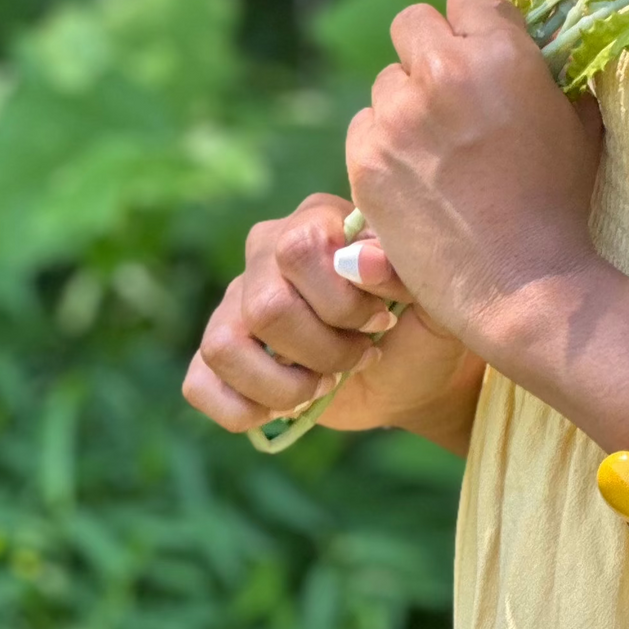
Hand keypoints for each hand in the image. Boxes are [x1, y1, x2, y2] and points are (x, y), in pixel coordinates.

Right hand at [182, 191, 478, 433]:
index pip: (299, 248)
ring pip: (224, 345)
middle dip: (321, 350)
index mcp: (316, 220)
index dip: (341, 300)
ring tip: (324, 386)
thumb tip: (360, 262)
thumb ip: (402, 268)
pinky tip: (286, 407)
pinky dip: (242, 409)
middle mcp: (266, 251)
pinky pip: (198, 381)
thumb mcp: (430, 293)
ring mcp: (235, 303)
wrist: (410, 372)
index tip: (381, 322)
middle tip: (359, 358)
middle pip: (265, 306)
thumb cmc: (420, 321)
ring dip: (283, 385)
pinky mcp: (219, 355)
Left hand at [346, 0, 604, 359]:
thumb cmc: (564, 196)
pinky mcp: (366, 160)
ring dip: (407, 102)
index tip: (488, 60)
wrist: (525, 284)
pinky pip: (365, 125)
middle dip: (432, 52)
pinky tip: (417, 177)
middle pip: (413, 24)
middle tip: (456, 99)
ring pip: (386, 80)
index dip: (478, 28)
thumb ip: (541, 41)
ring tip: (440, 150)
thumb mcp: (571, 109)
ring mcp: (398, 117)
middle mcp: (442, 72)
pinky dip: (384, 143)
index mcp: (500, 51)